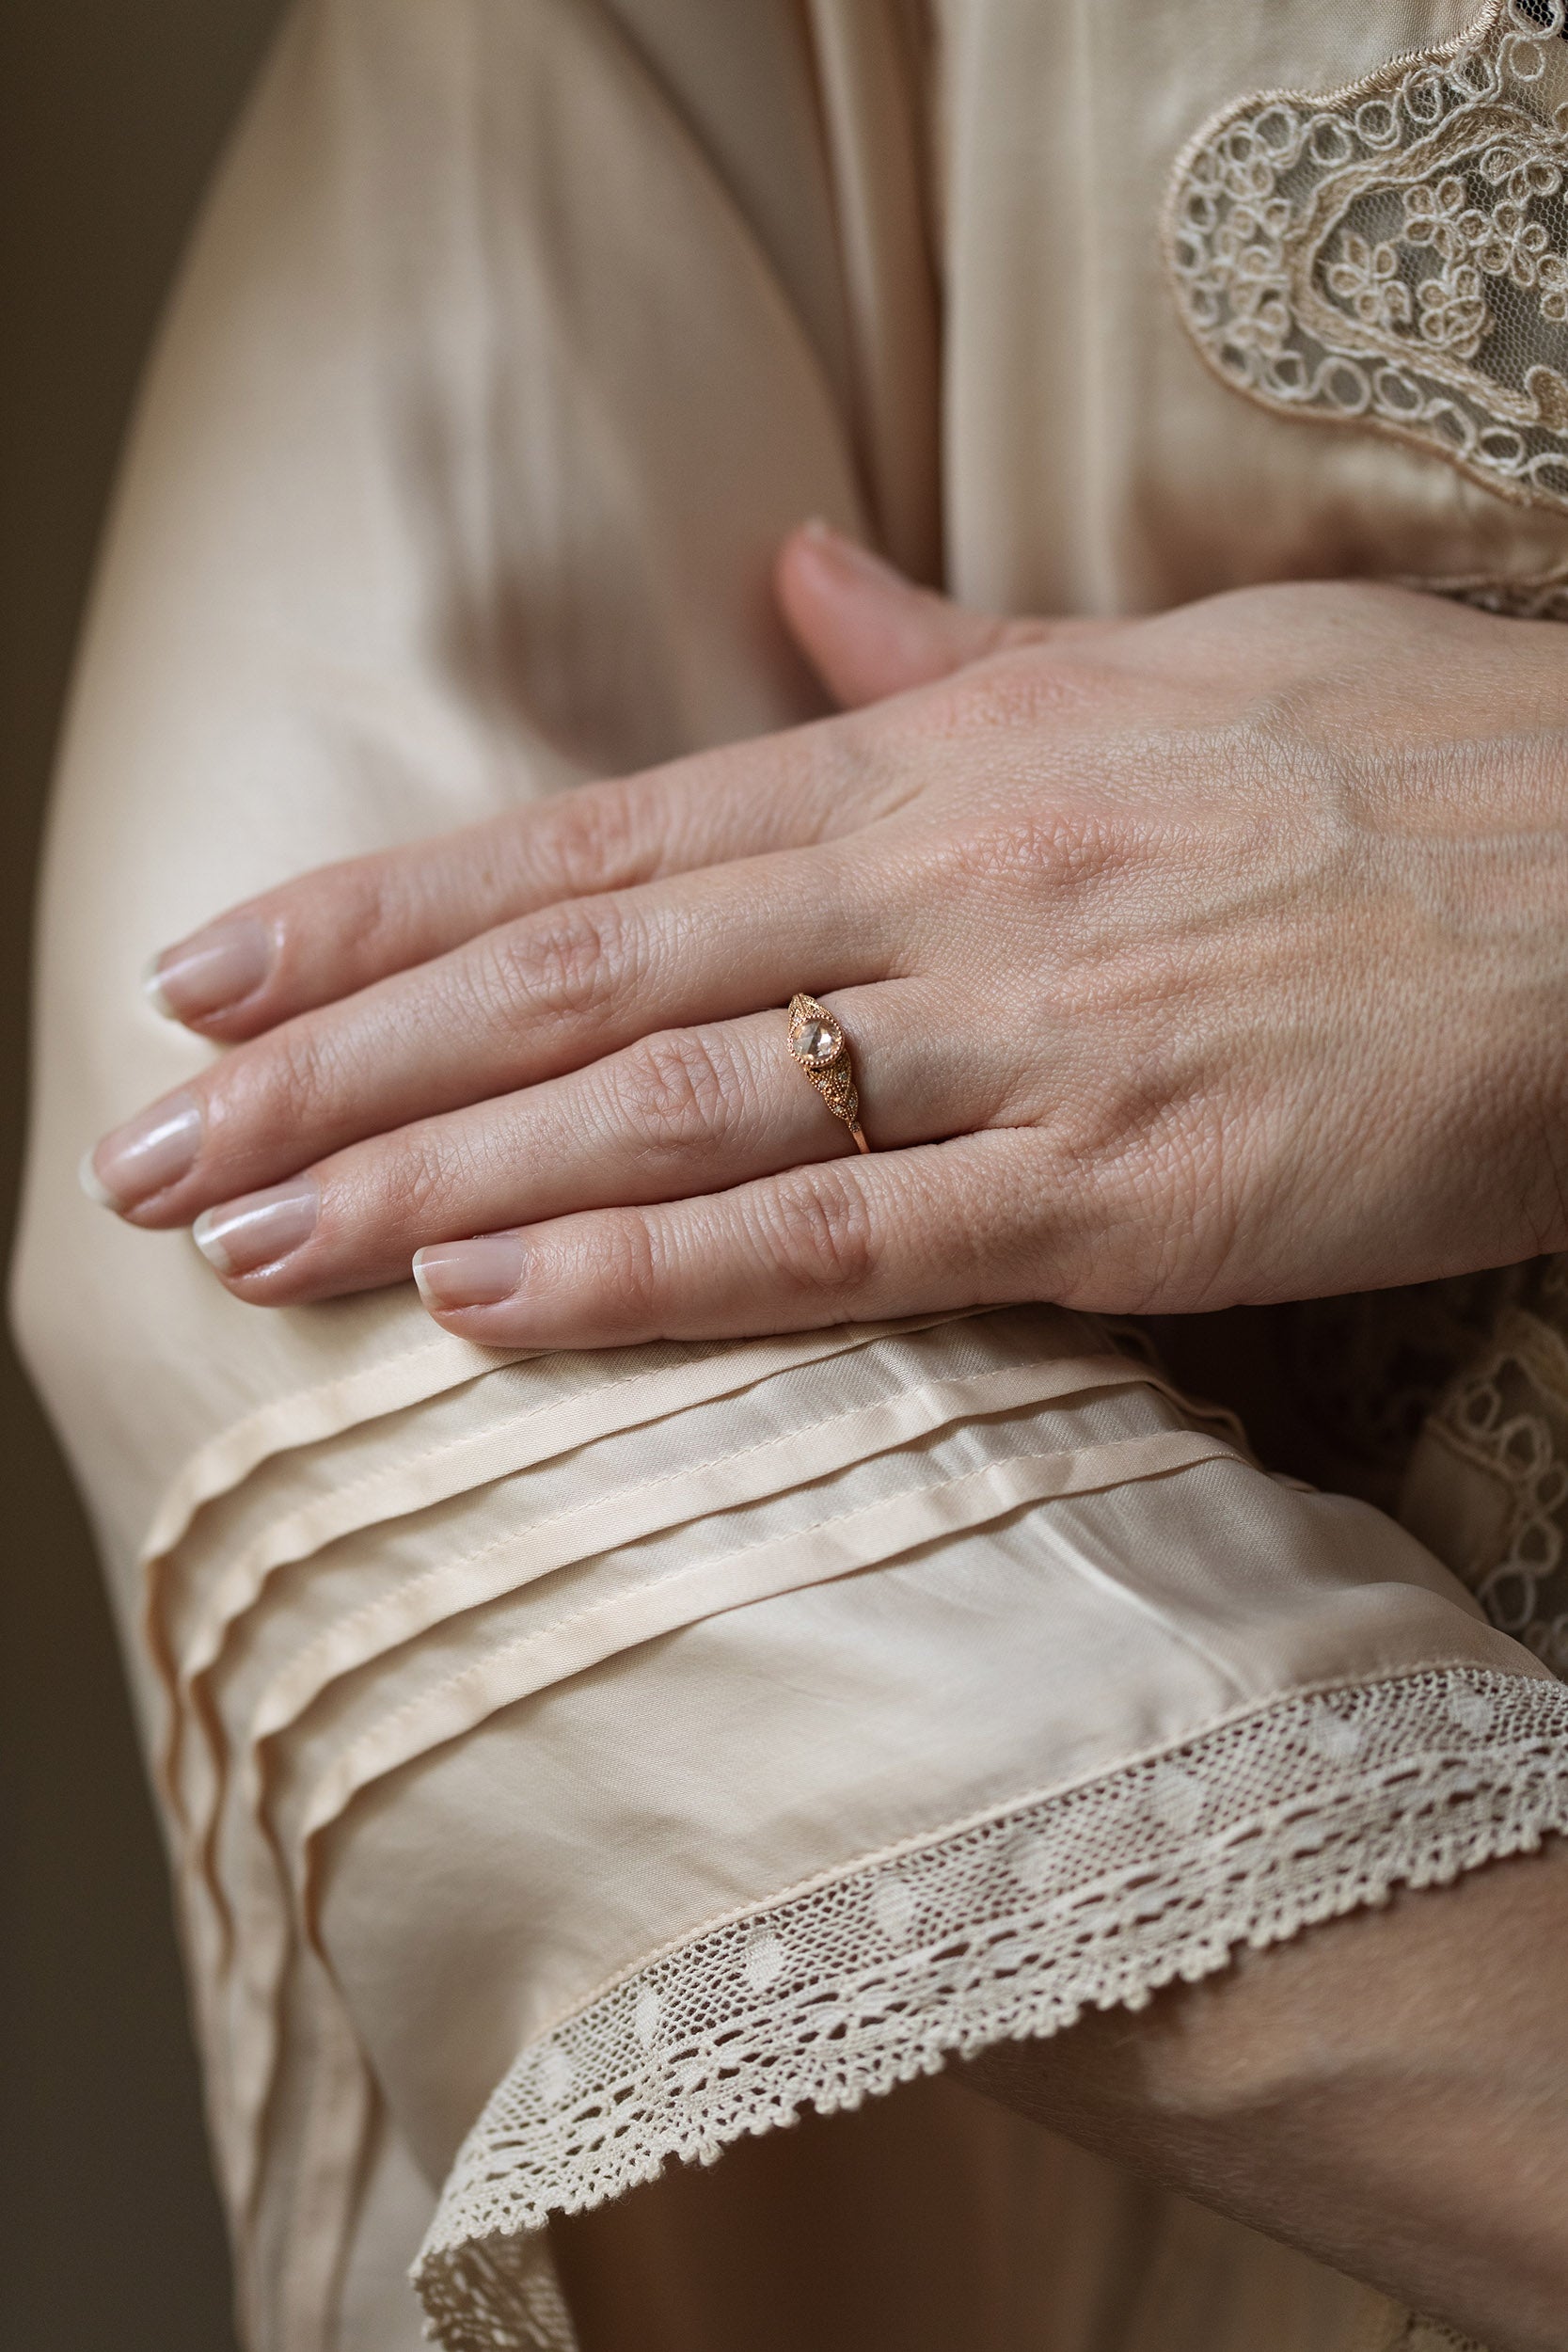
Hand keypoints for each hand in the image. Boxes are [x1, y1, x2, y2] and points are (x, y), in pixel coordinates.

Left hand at [85, 524, 1567, 1348]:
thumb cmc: (1417, 767)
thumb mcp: (1166, 663)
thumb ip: (955, 653)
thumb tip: (804, 586)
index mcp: (941, 764)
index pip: (592, 841)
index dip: (380, 912)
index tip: (214, 977)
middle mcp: (941, 892)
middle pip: (577, 984)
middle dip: (345, 1067)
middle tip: (159, 1146)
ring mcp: (1025, 1044)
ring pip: (669, 1113)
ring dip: (437, 1180)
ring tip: (253, 1242)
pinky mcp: (1128, 1199)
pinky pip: (849, 1242)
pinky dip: (657, 1275)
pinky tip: (490, 1305)